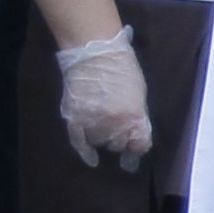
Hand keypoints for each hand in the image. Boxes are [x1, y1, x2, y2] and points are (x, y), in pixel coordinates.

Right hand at [52, 29, 150, 167]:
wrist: (94, 53)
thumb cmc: (123, 68)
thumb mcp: (139, 94)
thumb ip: (138, 116)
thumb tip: (137, 135)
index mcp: (134, 116)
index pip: (139, 145)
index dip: (137, 146)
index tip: (134, 147)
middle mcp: (114, 124)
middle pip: (117, 144)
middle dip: (118, 139)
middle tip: (116, 128)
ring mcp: (92, 122)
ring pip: (99, 142)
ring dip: (101, 137)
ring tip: (101, 125)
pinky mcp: (74, 119)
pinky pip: (80, 143)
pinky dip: (86, 153)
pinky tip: (92, 159)